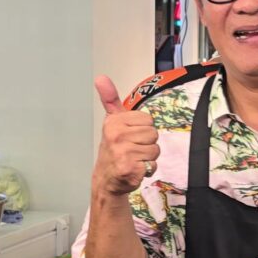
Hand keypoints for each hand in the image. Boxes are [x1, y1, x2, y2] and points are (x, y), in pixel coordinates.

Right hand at [93, 76, 159, 195]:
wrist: (106, 180)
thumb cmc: (113, 149)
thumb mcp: (112, 122)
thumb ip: (110, 99)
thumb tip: (101, 77)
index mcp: (114, 122)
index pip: (148, 120)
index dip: (143, 130)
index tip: (130, 137)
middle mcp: (117, 136)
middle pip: (153, 134)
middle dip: (146, 144)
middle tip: (132, 150)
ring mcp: (123, 153)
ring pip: (155, 150)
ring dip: (148, 157)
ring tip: (134, 159)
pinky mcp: (131, 169)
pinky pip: (153, 165)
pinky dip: (147, 170)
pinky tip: (135, 169)